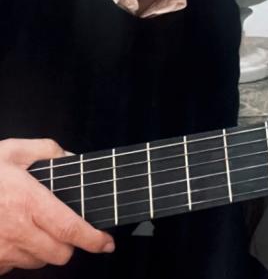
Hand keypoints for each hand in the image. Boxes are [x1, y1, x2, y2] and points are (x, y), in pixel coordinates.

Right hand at [0, 138, 114, 273]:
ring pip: (39, 262)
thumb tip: (71, 158)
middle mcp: (16, 230)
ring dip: (44, 249)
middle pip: (60, 254)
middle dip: (69, 243)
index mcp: (28, 202)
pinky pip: (14, 267)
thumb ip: (48, 151)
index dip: (93, 239)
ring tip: (33, 226)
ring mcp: (1, 250)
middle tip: (65, 227)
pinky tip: (13, 234)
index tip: (107, 243)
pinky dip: (21, 255)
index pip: (70, 228)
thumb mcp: (13, 150)